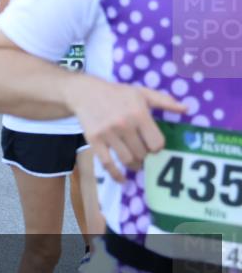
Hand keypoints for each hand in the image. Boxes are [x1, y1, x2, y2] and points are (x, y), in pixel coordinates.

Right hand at [68, 77, 185, 181]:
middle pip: (142, 154)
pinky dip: (116, 175)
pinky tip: (122, 180)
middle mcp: (124, 125)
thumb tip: (186, 109)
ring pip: (127, 160)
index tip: (153, 147)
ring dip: (134, 165)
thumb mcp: (142, 93)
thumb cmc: (117, 93)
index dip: (157, 148)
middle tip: (144, 154)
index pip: (156, 143)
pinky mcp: (94, 140)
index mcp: (139, 114)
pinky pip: (107, 163)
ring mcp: (108, 134)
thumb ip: (164, 101)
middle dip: (145, 157)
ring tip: (136, 163)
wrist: (86, 93)